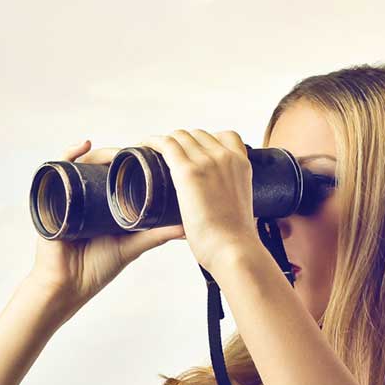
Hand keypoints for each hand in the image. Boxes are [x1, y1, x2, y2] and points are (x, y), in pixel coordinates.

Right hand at [26, 139, 186, 317]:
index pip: (118, 175)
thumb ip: (156, 235)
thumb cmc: (96, 269)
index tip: (150, 155)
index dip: (133, 163)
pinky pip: (59, 169)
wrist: (66, 285)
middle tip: (137, 152)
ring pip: (84, 164)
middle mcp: (86, 197)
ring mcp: (69, 196)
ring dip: (101, 153)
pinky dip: (70, 153)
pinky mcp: (52, 197)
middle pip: (102, 166)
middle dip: (119, 156)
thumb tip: (186, 228)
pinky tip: (85, 145)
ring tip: (117, 153)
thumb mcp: (131, 247)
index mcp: (104, 205)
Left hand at [132, 129, 267, 274]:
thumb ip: (230, 200)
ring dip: (165, 141)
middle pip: (199, 134)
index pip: (226, 136)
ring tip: (151, 151)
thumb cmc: (234, 239)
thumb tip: (221, 207)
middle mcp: (225, 157)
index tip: (193, 152)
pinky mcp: (188, 172)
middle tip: (166, 154)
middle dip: (182, 141)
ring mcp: (207, 162)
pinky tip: (143, 146)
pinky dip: (153, 142)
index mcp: (241, 165)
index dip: (206, 141)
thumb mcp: (240, 210)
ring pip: (181, 136)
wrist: (233, 249)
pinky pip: (167, 144)